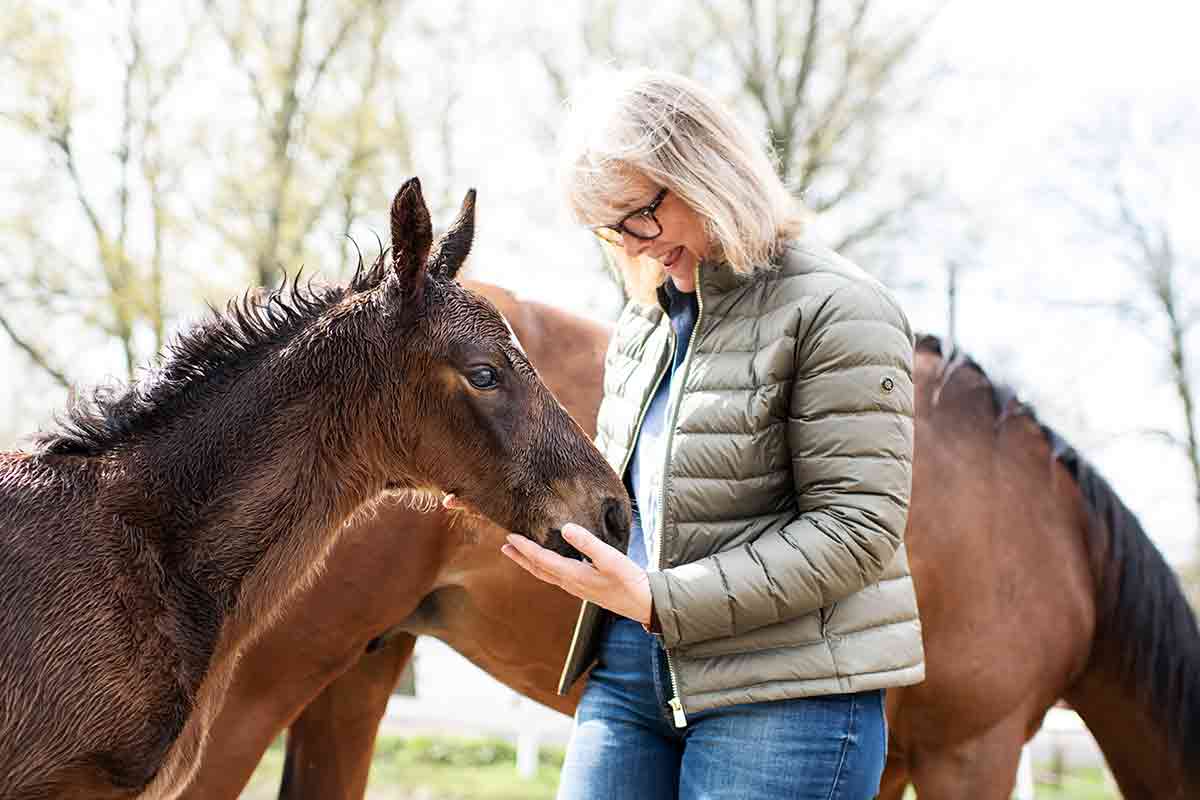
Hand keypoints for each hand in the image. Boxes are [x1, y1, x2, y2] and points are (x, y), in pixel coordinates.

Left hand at [501, 523, 651, 625]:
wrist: (643, 603)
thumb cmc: (629, 580)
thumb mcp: (609, 558)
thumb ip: (587, 542)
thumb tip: (565, 527)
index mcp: (573, 575)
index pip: (542, 560)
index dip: (525, 548)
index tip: (510, 536)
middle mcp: (571, 584)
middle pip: (539, 570)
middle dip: (521, 558)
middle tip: (504, 546)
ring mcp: (577, 588)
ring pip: (546, 574)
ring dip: (531, 563)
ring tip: (520, 553)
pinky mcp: (584, 587)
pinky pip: (557, 576)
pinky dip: (545, 567)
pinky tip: (549, 563)